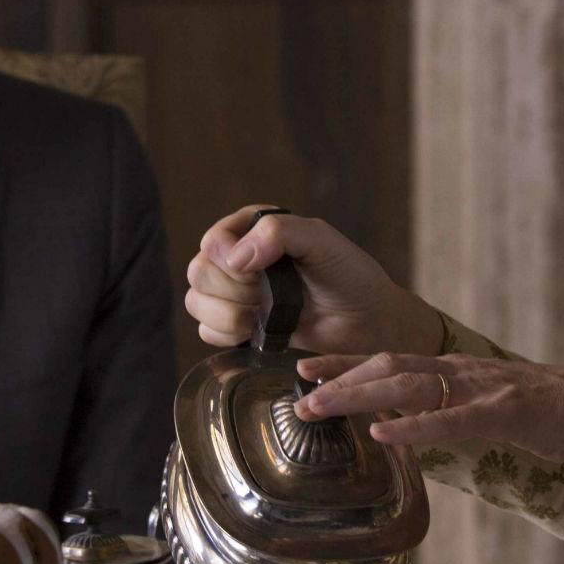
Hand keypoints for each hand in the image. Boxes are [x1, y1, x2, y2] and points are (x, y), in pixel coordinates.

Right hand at [185, 206, 442, 355]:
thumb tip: (236, 257)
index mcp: (254, 227)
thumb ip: (280, 233)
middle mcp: (239, 256)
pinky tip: (255, 332)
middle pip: (199, 273)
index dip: (229, 261)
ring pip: (196, 303)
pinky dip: (227, 336)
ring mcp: (236, 292)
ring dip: (228, 316)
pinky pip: (206, 332)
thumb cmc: (349, 275)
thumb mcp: (321, 241)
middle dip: (233, 291)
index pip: (213, 241)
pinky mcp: (238, 324)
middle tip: (268, 295)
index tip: (259, 272)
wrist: (366, 321)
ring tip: (264, 316)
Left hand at [293, 350, 563, 481]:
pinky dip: (415, 426)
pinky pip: (452, 419)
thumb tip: (406, 422)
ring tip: (320, 408)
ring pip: (410, 385)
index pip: (389, 361)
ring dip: (359, 396)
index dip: (344, 364)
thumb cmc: (544, 413)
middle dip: (339, 379)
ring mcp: (481, 388)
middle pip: (388, 366)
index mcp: (454, 371)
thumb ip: (447, 409)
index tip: (303, 369)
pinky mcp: (505, 410)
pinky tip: (384, 434)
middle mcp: (460, 372)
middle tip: (297, 393)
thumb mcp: (483, 406)